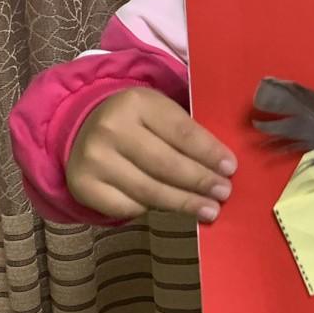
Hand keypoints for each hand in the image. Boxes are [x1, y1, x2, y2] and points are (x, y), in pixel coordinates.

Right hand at [66, 87, 236, 222]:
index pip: (181, 132)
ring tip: (209, 209)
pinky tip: (171, 208)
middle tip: (224, 193)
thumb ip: (186, 133)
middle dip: (200, 181)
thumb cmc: (136, 120)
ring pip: (149, 190)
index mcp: (137, 103)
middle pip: (166, 164)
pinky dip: (152, 208)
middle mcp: (111, 129)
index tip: (230, 168)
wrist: (82, 127)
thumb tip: (222, 167)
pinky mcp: (83, 186)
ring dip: (183, 202)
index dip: (209, 152)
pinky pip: (127, 206)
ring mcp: (95, 160)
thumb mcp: (159, 111)